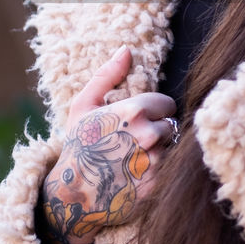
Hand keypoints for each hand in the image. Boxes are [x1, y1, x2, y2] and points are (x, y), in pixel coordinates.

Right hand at [37, 47, 177, 243]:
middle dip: (157, 131)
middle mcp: (149, 135)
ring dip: (159, 151)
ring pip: (171, 148)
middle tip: (132, 141)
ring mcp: (156, 162)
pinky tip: (137, 175)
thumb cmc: (79, 145)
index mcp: (135, 111)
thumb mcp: (84, 105)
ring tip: (134, 158)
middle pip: (170, 126)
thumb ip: (108, 75)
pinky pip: (169, 170)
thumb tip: (127, 49)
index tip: (136, 122)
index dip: (152, 111)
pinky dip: (158, 172)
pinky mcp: (158, 185)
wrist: (73, 194)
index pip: (167, 104)